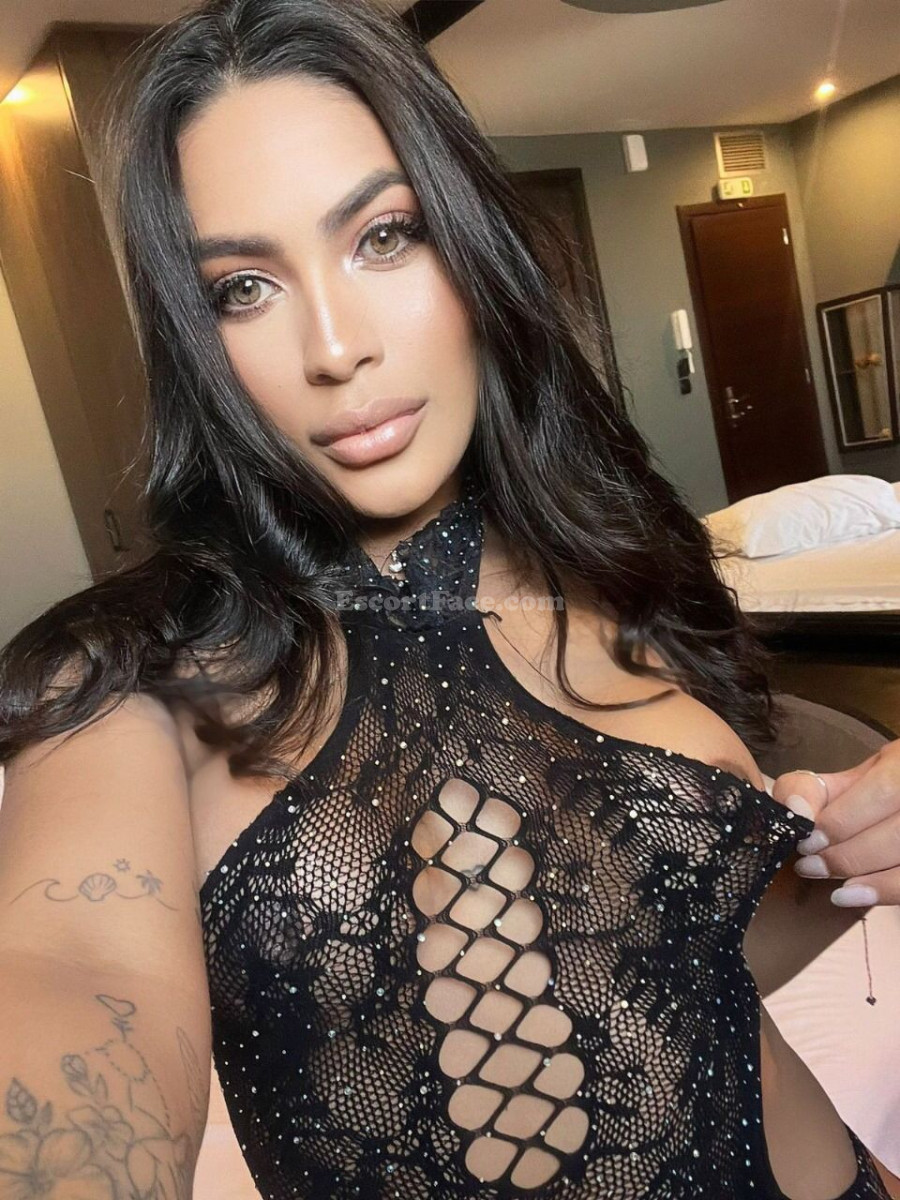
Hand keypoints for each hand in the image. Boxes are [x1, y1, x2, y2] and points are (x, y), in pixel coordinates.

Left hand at [772, 742, 899, 906]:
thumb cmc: (895, 779)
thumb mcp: (863, 772)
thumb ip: (823, 787)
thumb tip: (792, 808)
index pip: (883, 792)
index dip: (843, 820)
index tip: (806, 839)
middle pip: (897, 833)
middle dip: (846, 853)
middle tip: (809, 864)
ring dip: (864, 875)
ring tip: (828, 882)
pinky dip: (885, 891)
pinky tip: (852, 895)